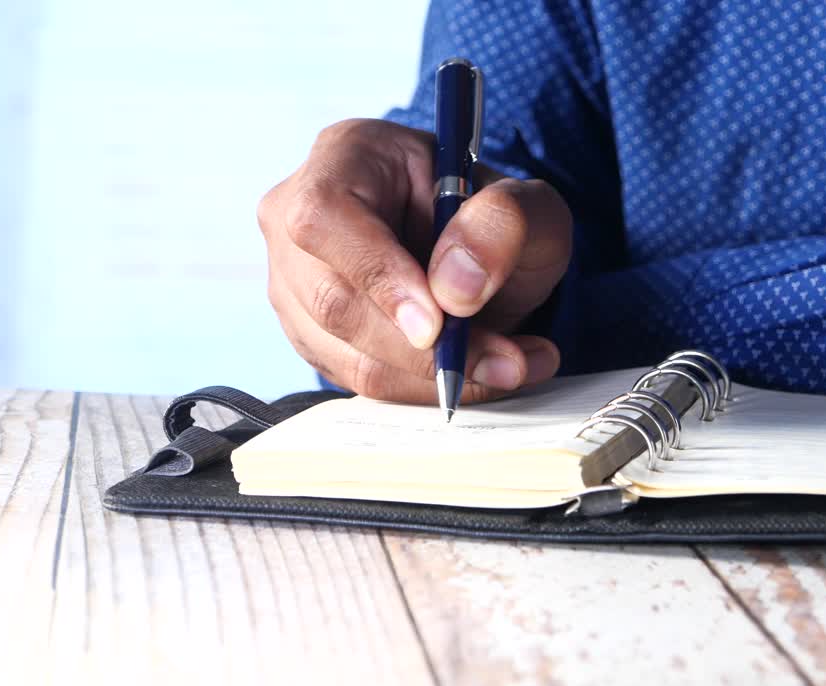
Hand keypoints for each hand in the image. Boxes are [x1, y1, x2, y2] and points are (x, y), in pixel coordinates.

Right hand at [259, 119, 571, 402]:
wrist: (481, 256)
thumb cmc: (493, 218)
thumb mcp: (530, 205)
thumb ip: (505, 225)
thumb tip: (455, 289)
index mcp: (345, 156)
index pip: (326, 216)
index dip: (377, 275)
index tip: (437, 325)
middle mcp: (298, 217)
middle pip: (332, 300)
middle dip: (423, 349)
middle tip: (506, 361)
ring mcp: (296, 282)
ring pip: (347, 354)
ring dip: (436, 378)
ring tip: (513, 366)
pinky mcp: (313, 337)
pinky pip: (361, 382)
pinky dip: (428, 390)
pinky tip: (483, 373)